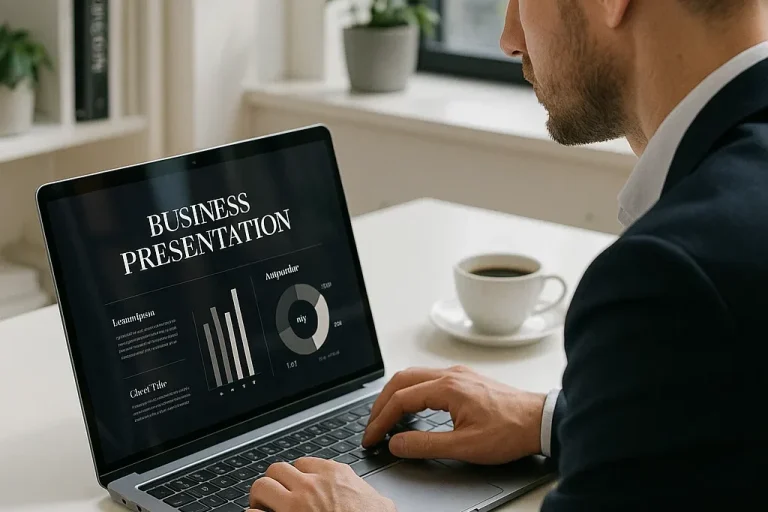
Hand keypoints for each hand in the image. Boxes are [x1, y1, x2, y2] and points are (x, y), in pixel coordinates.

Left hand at [248, 458, 395, 511]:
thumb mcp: (381, 504)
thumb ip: (369, 494)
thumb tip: (376, 499)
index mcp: (335, 475)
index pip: (303, 463)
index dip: (298, 478)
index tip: (297, 488)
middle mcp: (312, 485)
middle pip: (277, 469)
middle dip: (275, 484)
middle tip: (277, 498)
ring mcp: (295, 504)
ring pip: (262, 485)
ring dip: (261, 498)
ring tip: (265, 509)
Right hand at [363, 365, 545, 464]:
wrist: (540, 420)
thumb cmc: (509, 431)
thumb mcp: (465, 446)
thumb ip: (426, 445)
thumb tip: (397, 443)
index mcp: (447, 387)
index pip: (400, 399)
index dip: (380, 419)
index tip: (372, 437)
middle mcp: (450, 375)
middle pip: (401, 380)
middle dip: (381, 403)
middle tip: (372, 426)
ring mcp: (458, 374)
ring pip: (414, 376)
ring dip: (395, 394)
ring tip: (386, 417)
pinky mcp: (465, 379)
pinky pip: (427, 378)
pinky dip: (411, 391)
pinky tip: (412, 406)